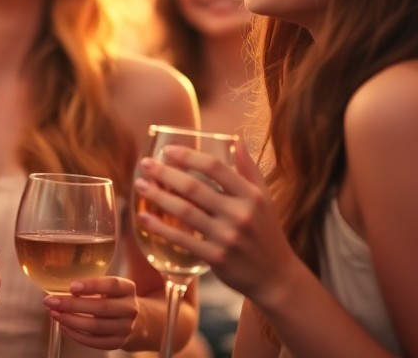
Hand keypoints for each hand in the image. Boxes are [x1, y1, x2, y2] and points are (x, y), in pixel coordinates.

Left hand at [42, 275, 138, 349]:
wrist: (131, 320)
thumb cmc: (111, 298)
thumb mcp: (108, 286)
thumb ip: (90, 283)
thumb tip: (59, 282)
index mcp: (128, 288)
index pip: (112, 285)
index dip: (92, 285)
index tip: (71, 286)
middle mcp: (130, 308)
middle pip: (101, 307)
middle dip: (72, 305)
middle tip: (51, 301)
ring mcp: (125, 328)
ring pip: (96, 326)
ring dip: (71, 320)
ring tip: (54, 313)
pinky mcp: (117, 343)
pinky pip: (94, 341)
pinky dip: (76, 335)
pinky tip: (63, 326)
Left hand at [133, 143, 297, 303]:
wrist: (276, 277)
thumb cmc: (266, 232)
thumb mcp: (264, 199)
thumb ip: (249, 169)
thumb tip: (236, 140)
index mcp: (251, 195)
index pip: (216, 167)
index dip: (189, 156)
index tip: (168, 150)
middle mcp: (240, 214)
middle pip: (194, 188)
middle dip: (165, 173)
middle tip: (145, 165)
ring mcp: (227, 237)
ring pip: (185, 212)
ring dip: (158, 197)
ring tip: (140, 185)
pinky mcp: (216, 258)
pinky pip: (183, 240)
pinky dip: (161, 228)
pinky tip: (145, 218)